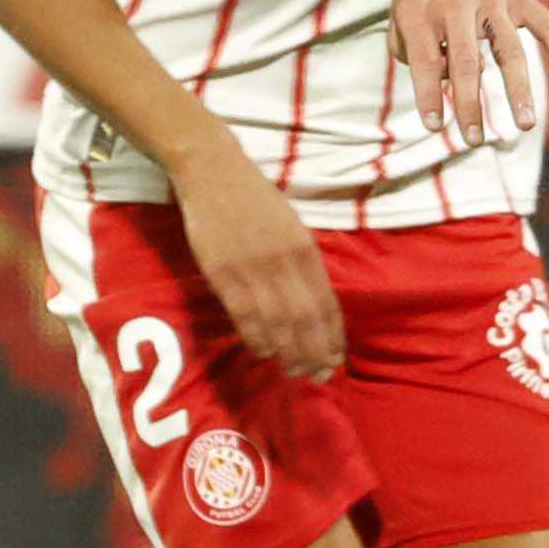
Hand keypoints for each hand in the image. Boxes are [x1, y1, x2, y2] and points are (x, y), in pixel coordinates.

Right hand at [176, 150, 342, 379]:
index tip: (336, 359)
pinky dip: (256, 338)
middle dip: (314, 353)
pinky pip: (244, 315)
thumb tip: (314, 303)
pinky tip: (263, 352)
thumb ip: (302, 261)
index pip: (325, 303)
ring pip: (277, 323)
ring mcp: (252, 269)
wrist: (212, 171)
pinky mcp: (222, 272)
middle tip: (318, 377)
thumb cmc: (254, 197)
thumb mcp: (291, 225)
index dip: (332, 336)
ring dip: (288, 352)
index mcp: (305, 248)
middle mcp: (284, 262)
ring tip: (294, 371)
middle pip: (305, 320)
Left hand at [389, 0, 548, 147]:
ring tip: (524, 124)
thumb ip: (414, 56)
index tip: (435, 126)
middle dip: (470, 104)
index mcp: (422, 11)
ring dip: (517, 89)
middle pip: (466, 62)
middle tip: (474, 140)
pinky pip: (545, 23)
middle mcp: (458, 4)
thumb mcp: (400, 17)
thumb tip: (448, 87)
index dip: (429, 96)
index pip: (426, 62)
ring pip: (509, 49)